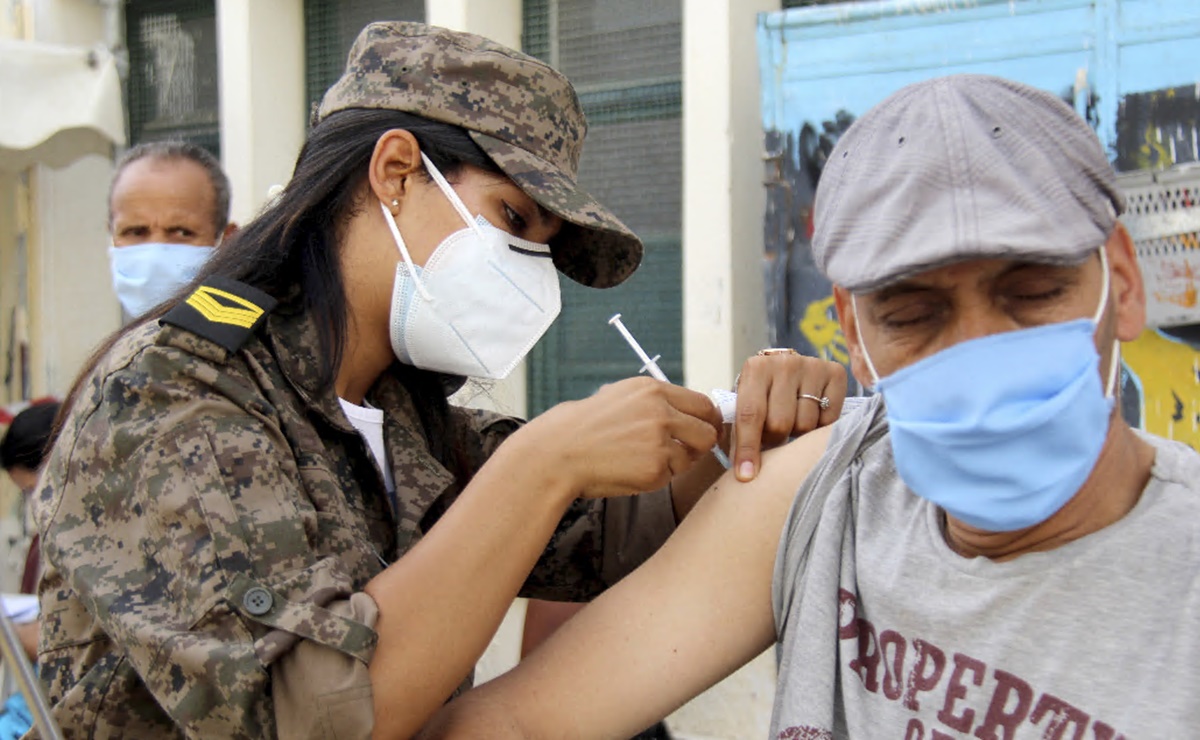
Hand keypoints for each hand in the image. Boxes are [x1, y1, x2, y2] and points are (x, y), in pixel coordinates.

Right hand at [523, 377, 723, 498]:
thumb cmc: (580, 428)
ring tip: (641, 461)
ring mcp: (660, 440)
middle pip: (708, 432)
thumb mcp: (616, 397)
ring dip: (674, 464)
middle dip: (700, 445)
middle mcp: (661, 411)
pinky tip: (630, 471)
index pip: (703, 404)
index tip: (703, 430)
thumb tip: (682, 413)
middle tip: (684, 453)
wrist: (555, 454)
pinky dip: (656, 478)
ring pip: (690, 458)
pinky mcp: (656, 468)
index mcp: (652, 390)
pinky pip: (670, 477)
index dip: (707, 420)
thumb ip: (651, 403)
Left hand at [731, 351, 846, 480]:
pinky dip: (819, 426)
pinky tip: (811, 416)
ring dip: (797, 433)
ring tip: (792, 423)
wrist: (788, 369)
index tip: (746, 475)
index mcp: (756, 368)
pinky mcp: (835, 373)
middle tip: (774, 437)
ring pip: (805, 424)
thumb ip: (739, 433)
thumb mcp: (744, 405)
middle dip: (775, 439)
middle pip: (780, 423)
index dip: (748, 447)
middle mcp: (785, 363)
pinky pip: (828, 419)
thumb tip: (744, 472)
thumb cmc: (762, 394)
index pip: (750, 414)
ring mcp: (812, 366)